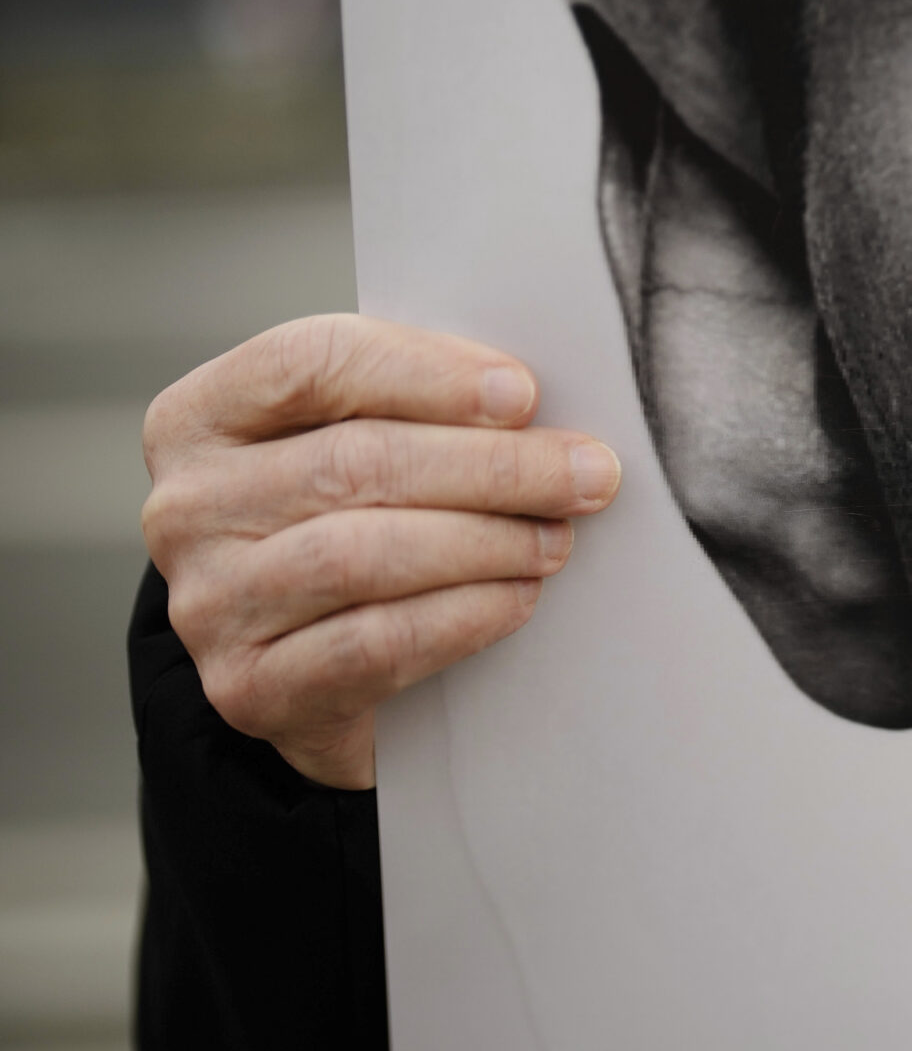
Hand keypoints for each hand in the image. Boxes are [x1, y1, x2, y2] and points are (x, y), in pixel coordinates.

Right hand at [141, 314, 621, 788]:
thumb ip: (421, 407)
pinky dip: (461, 616)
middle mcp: (186, 507)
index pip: (309, 362)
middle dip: (491, 466)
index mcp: (204, 417)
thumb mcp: (369, 444)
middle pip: (353, 461)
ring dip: (485, 541)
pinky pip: (372, 644)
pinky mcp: (248, 689)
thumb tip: (526, 400)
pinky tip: (516, 597)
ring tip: (557, 538)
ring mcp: (208, 603)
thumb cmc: (361, 523)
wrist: (321, 671)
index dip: (426, 373)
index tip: (524, 394)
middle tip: (586, 474)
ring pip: (363, 553)